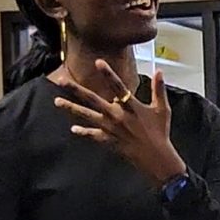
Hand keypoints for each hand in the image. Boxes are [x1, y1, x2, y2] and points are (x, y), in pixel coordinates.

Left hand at [54, 59, 185, 185]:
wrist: (155, 158)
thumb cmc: (160, 132)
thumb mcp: (162, 109)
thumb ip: (158, 89)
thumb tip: (160, 71)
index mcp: (131, 106)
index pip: (118, 86)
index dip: (108, 74)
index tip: (97, 62)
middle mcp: (117, 116)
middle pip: (93, 99)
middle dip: (76, 89)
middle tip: (61, 80)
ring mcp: (110, 128)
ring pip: (87, 116)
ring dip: (71, 108)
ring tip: (56, 101)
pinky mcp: (108, 140)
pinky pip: (93, 135)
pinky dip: (83, 132)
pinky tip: (73, 129)